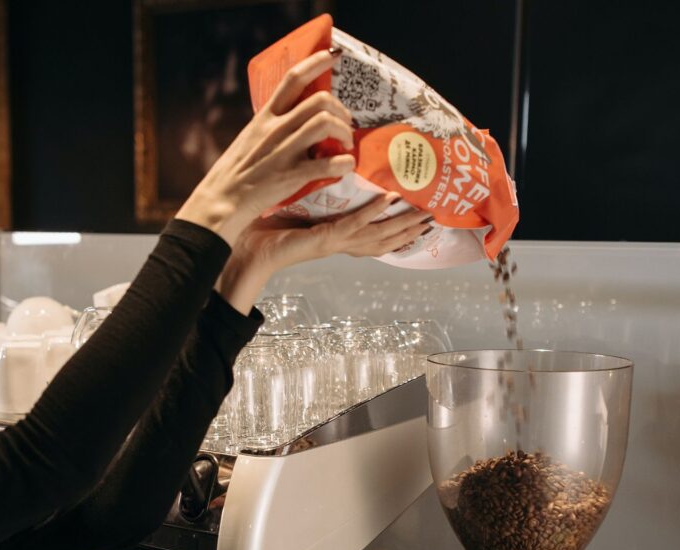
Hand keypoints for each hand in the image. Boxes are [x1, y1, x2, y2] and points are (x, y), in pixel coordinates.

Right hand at [176, 49, 353, 246]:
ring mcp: (284, 152)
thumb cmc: (234, 173)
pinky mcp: (291, 176)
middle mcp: (275, 130)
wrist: (221, 201)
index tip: (334, 55)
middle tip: (344, 123)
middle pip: (319, 101)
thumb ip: (270, 128)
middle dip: (340, 109)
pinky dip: (344, 163)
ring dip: (344, 132)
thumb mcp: (248, 139)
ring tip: (345, 144)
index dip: (316, 62)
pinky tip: (346, 167)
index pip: (293, 79)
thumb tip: (290, 121)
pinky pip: (327, 163)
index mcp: (264, 118)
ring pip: (326, 123)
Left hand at [215, 193, 433, 314]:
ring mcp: (333, 242)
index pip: (372, 233)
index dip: (396, 227)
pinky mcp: (323, 239)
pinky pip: (353, 225)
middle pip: (384, 240)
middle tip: (436, 218)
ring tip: (425, 212)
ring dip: (402, 223)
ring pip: (377, 235)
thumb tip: (315, 167)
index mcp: (334, 237)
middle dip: (410, 230)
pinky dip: (372, 213)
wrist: (243, 254)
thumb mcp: (293, 210)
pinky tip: (388, 200)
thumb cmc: (262, 233)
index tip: (417, 217)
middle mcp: (338, 243)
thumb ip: (309, 195)